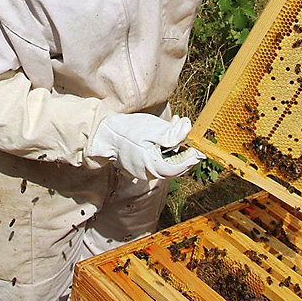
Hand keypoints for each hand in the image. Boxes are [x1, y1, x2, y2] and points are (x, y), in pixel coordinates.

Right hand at [87, 113, 205, 180]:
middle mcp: (148, 173)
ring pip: (164, 163)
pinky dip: (162, 150)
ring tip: (176, 127)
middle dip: (182, 152)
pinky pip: (154, 161)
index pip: (179, 167)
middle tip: (188, 136)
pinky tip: (162, 136)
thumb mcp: (153, 129)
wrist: (103, 133)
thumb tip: (188, 129)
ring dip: (172, 148)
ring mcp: (141, 171)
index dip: (190, 158)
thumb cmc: (127, 130)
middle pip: (173, 166)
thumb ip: (173, 132)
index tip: (198, 150)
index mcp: (153, 166)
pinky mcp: (137, 166)